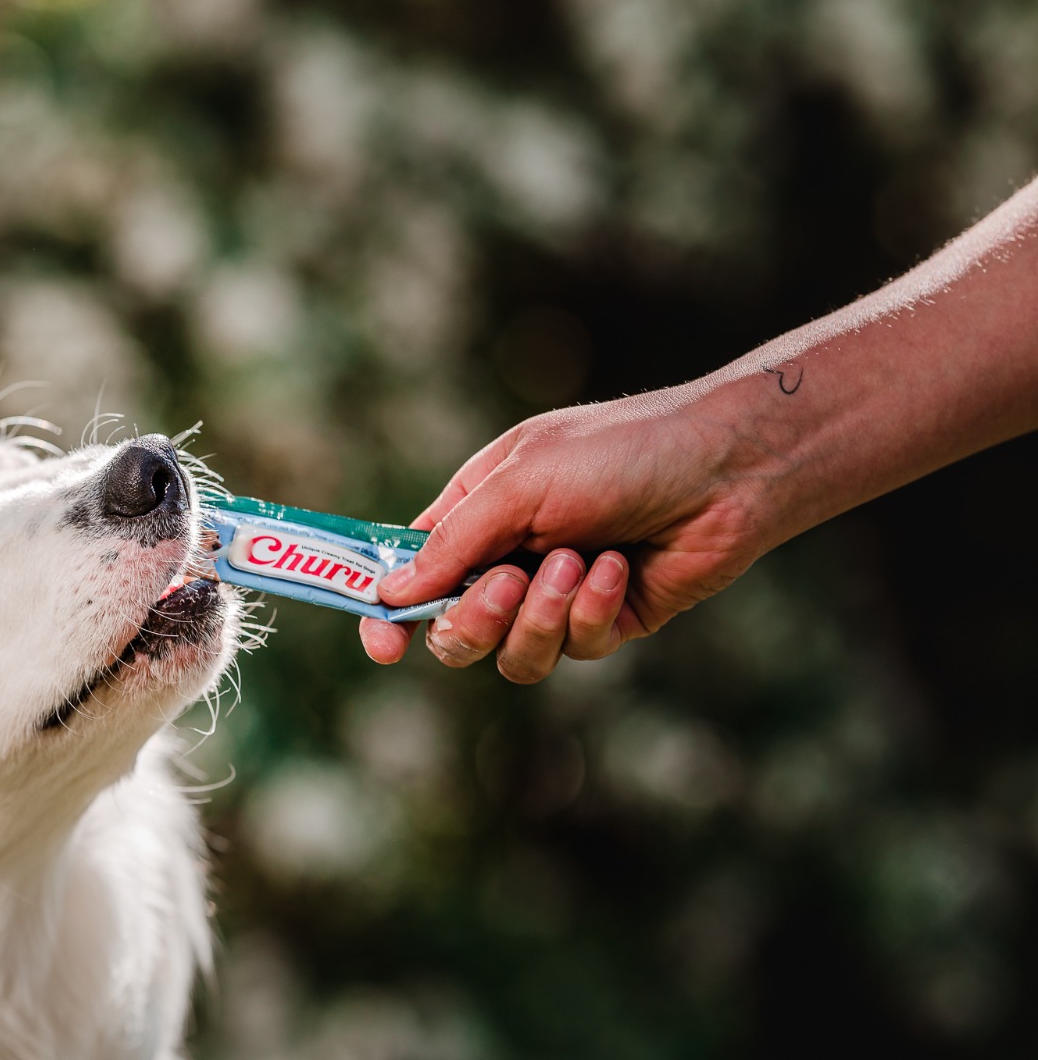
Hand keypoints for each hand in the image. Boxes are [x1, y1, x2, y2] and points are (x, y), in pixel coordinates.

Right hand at [359, 389, 768, 681]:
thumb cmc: (617, 453)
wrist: (725, 469)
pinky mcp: (606, 621)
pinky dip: (591, 609)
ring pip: (514, 654)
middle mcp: (509, 557)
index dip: (389, 613)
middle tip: (509, 583)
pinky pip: (575, 648)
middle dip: (476, 617)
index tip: (383, 645)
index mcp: (475, 512)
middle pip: (454, 630)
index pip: (411, 573)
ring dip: (540, 616)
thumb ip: (451, 543)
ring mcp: (557, 595)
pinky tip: (617, 567)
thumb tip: (392, 596)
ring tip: (578, 562)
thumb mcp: (518, 484)